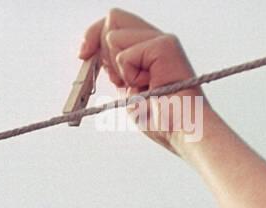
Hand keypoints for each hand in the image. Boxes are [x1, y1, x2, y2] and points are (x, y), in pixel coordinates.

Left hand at [80, 9, 206, 155]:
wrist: (182, 131)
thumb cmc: (159, 119)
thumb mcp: (128, 91)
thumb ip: (115, 70)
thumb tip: (93, 53)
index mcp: (147, 48)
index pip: (113, 22)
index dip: (93, 35)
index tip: (82, 55)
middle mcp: (155, 38)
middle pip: (112, 19)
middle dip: (101, 49)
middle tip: (118, 80)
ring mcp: (161, 39)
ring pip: (114, 37)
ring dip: (119, 71)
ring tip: (142, 87)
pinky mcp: (164, 45)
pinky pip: (124, 57)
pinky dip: (129, 77)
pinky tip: (149, 86)